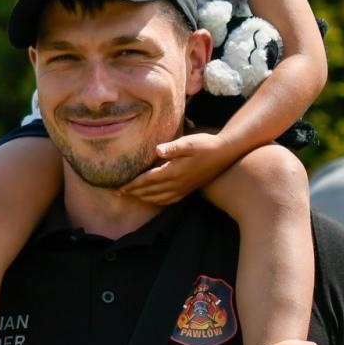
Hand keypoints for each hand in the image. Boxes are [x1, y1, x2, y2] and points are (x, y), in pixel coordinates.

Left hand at [119, 132, 236, 205]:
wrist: (225, 153)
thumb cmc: (205, 145)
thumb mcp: (188, 142)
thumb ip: (172, 148)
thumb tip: (157, 149)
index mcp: (173, 172)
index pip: (147, 180)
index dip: (132, 185)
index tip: (119, 188)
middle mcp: (177, 183)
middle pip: (150, 191)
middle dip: (133, 193)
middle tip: (118, 194)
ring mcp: (183, 188)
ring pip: (158, 198)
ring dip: (143, 198)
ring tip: (132, 196)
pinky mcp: (189, 189)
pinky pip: (170, 200)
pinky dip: (158, 201)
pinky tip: (154, 199)